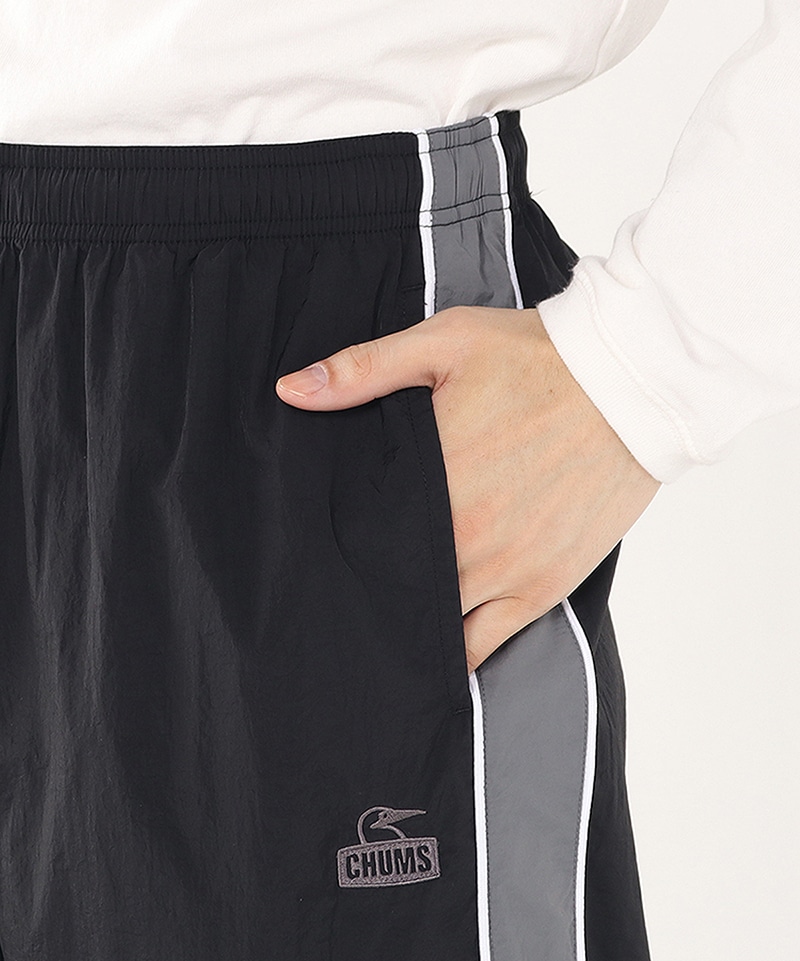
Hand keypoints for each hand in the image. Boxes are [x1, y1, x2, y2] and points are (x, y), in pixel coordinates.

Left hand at [275, 305, 660, 671]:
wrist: (633, 383)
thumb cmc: (536, 358)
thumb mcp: (443, 344)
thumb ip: (364, 370)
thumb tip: (291, 390)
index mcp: (433, 481)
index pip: (360, 538)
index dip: (335, 552)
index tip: (316, 556)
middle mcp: (464, 538)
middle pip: (392, 588)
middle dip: (365, 592)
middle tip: (339, 596)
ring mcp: (505, 571)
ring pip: (432, 626)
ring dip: (404, 627)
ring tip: (376, 630)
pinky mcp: (542, 587)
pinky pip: (486, 645)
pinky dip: (455, 657)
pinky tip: (429, 660)